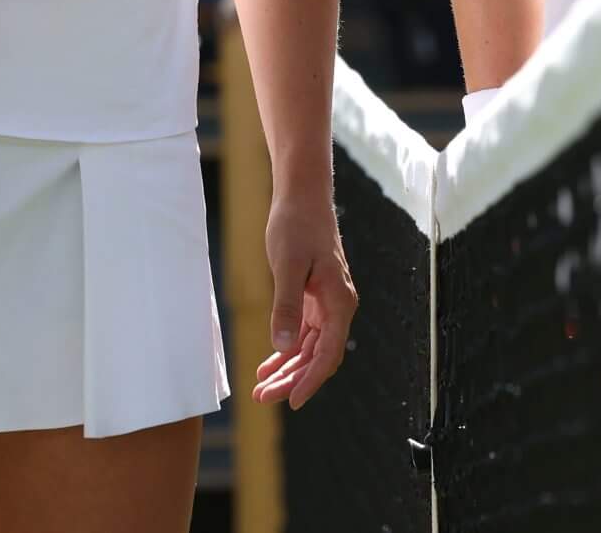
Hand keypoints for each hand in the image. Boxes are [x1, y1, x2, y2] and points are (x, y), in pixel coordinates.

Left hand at [252, 189, 357, 411]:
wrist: (301, 197)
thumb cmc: (297, 226)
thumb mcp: (288, 266)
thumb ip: (286, 307)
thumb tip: (284, 347)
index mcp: (339, 302)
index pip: (328, 353)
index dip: (310, 381)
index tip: (292, 403)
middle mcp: (337, 306)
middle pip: (317, 356)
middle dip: (292, 380)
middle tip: (263, 398)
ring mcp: (326, 303)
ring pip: (309, 348)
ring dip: (287, 369)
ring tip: (261, 389)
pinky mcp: (313, 297)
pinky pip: (302, 333)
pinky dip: (286, 350)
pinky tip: (268, 365)